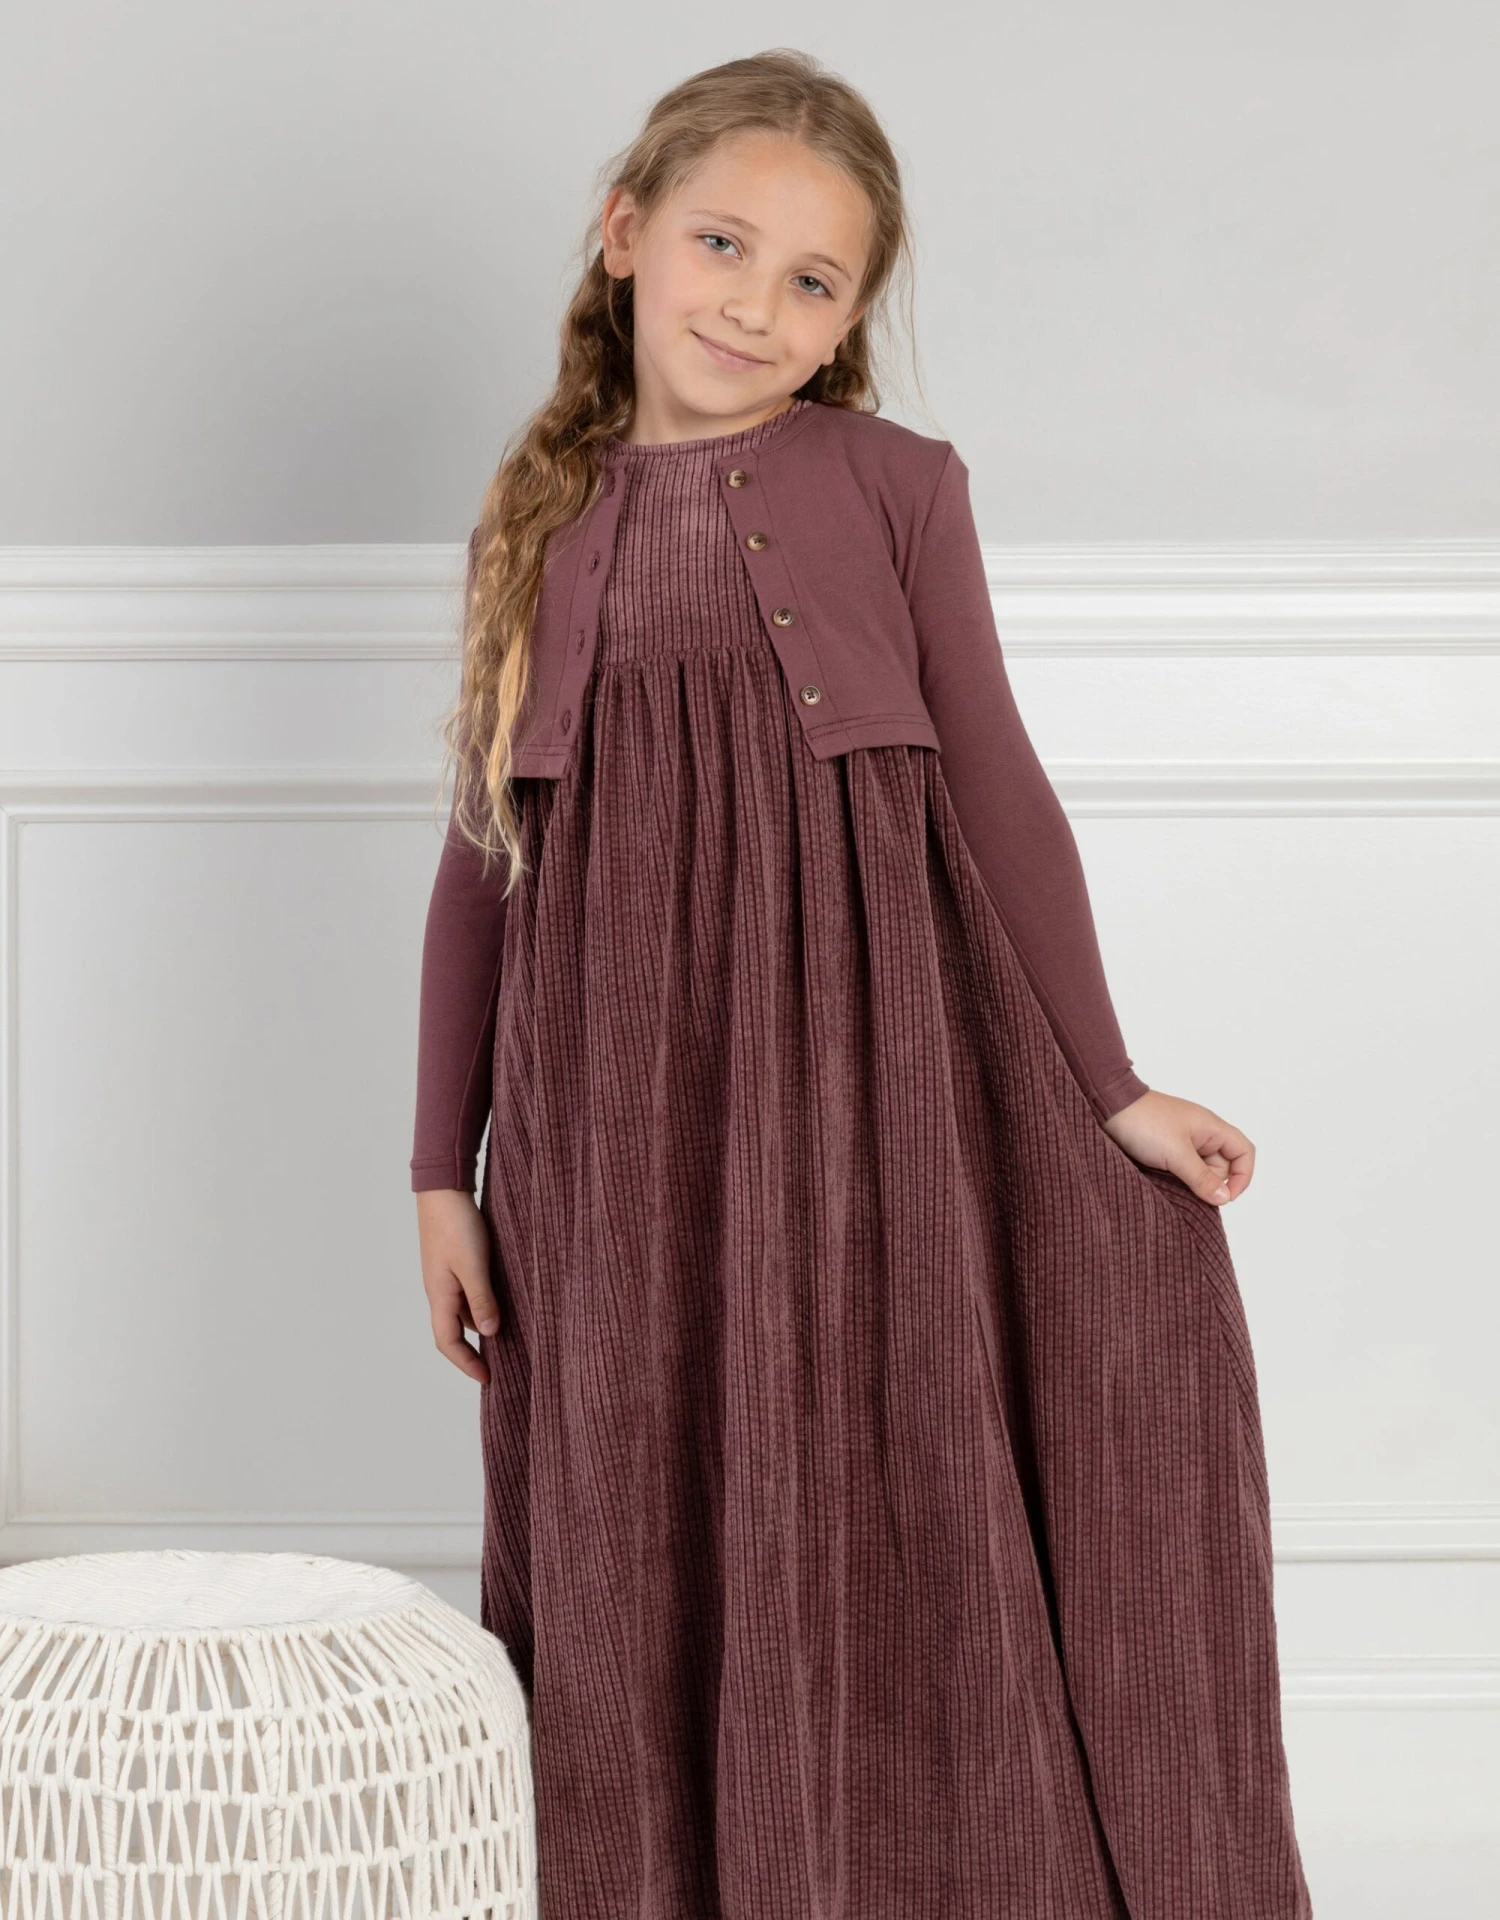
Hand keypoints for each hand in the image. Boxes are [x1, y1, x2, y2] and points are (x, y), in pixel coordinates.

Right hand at [415, 1187, 500, 1382]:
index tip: (487, 1378)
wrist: (443, 1189)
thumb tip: (490, 1334)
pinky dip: (481, 1306)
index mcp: (439, 1296)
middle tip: (497, 1365)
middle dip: (471, 1352)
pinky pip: (466, 1295)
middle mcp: (439, 1291)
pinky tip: (501, 1302)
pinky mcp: (453, 1262)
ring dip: (478, 1328)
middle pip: (452, 1332)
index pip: (447, 1342)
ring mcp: (445, 1277)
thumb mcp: (473, 1264)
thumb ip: (482, 1299)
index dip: (466, 1364)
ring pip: (460, 1313)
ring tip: (505, 1337)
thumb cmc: (457, 1224)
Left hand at [1100, 1089, 1254, 1204]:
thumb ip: (1202, 1178)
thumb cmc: (1144, 1122)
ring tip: (1173, 1185)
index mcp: (1212, 1128)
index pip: (1244, 1152)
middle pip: (1222, 1166)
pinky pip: (1181, 1169)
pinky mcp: (1165, 1149)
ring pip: (1200, 1170)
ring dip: (1191, 1183)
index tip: (1226, 1197)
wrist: (1107, 1106)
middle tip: (1190, 1190)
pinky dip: (1177, 1179)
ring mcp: (1182, 1141)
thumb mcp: (1177, 1154)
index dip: (1243, 1176)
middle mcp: (1201, 1134)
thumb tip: (1223, 1198)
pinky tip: (1164, 1183)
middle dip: (1211, 1183)